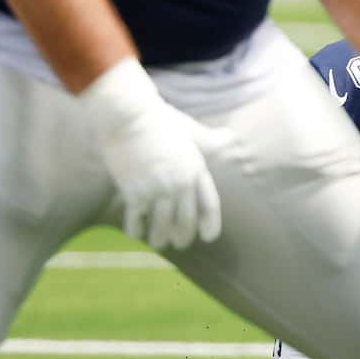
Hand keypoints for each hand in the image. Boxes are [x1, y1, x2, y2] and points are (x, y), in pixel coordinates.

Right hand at [79, 57, 225, 251]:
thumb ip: (209, 139)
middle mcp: (179, 182)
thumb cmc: (159, 119)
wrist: (129, 115)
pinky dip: (136, 231)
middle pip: (186, 221)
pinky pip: (137, 220)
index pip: (209, 204)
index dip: (210, 224)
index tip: (208, 237)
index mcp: (196, 169)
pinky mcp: (134, 191)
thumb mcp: (189, 130)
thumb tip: (231, 136)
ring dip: (159, 239)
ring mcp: (157, 188)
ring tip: (157, 242)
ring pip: (161, 226)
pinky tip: (135, 234)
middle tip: (179, 244)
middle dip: (183, 237)